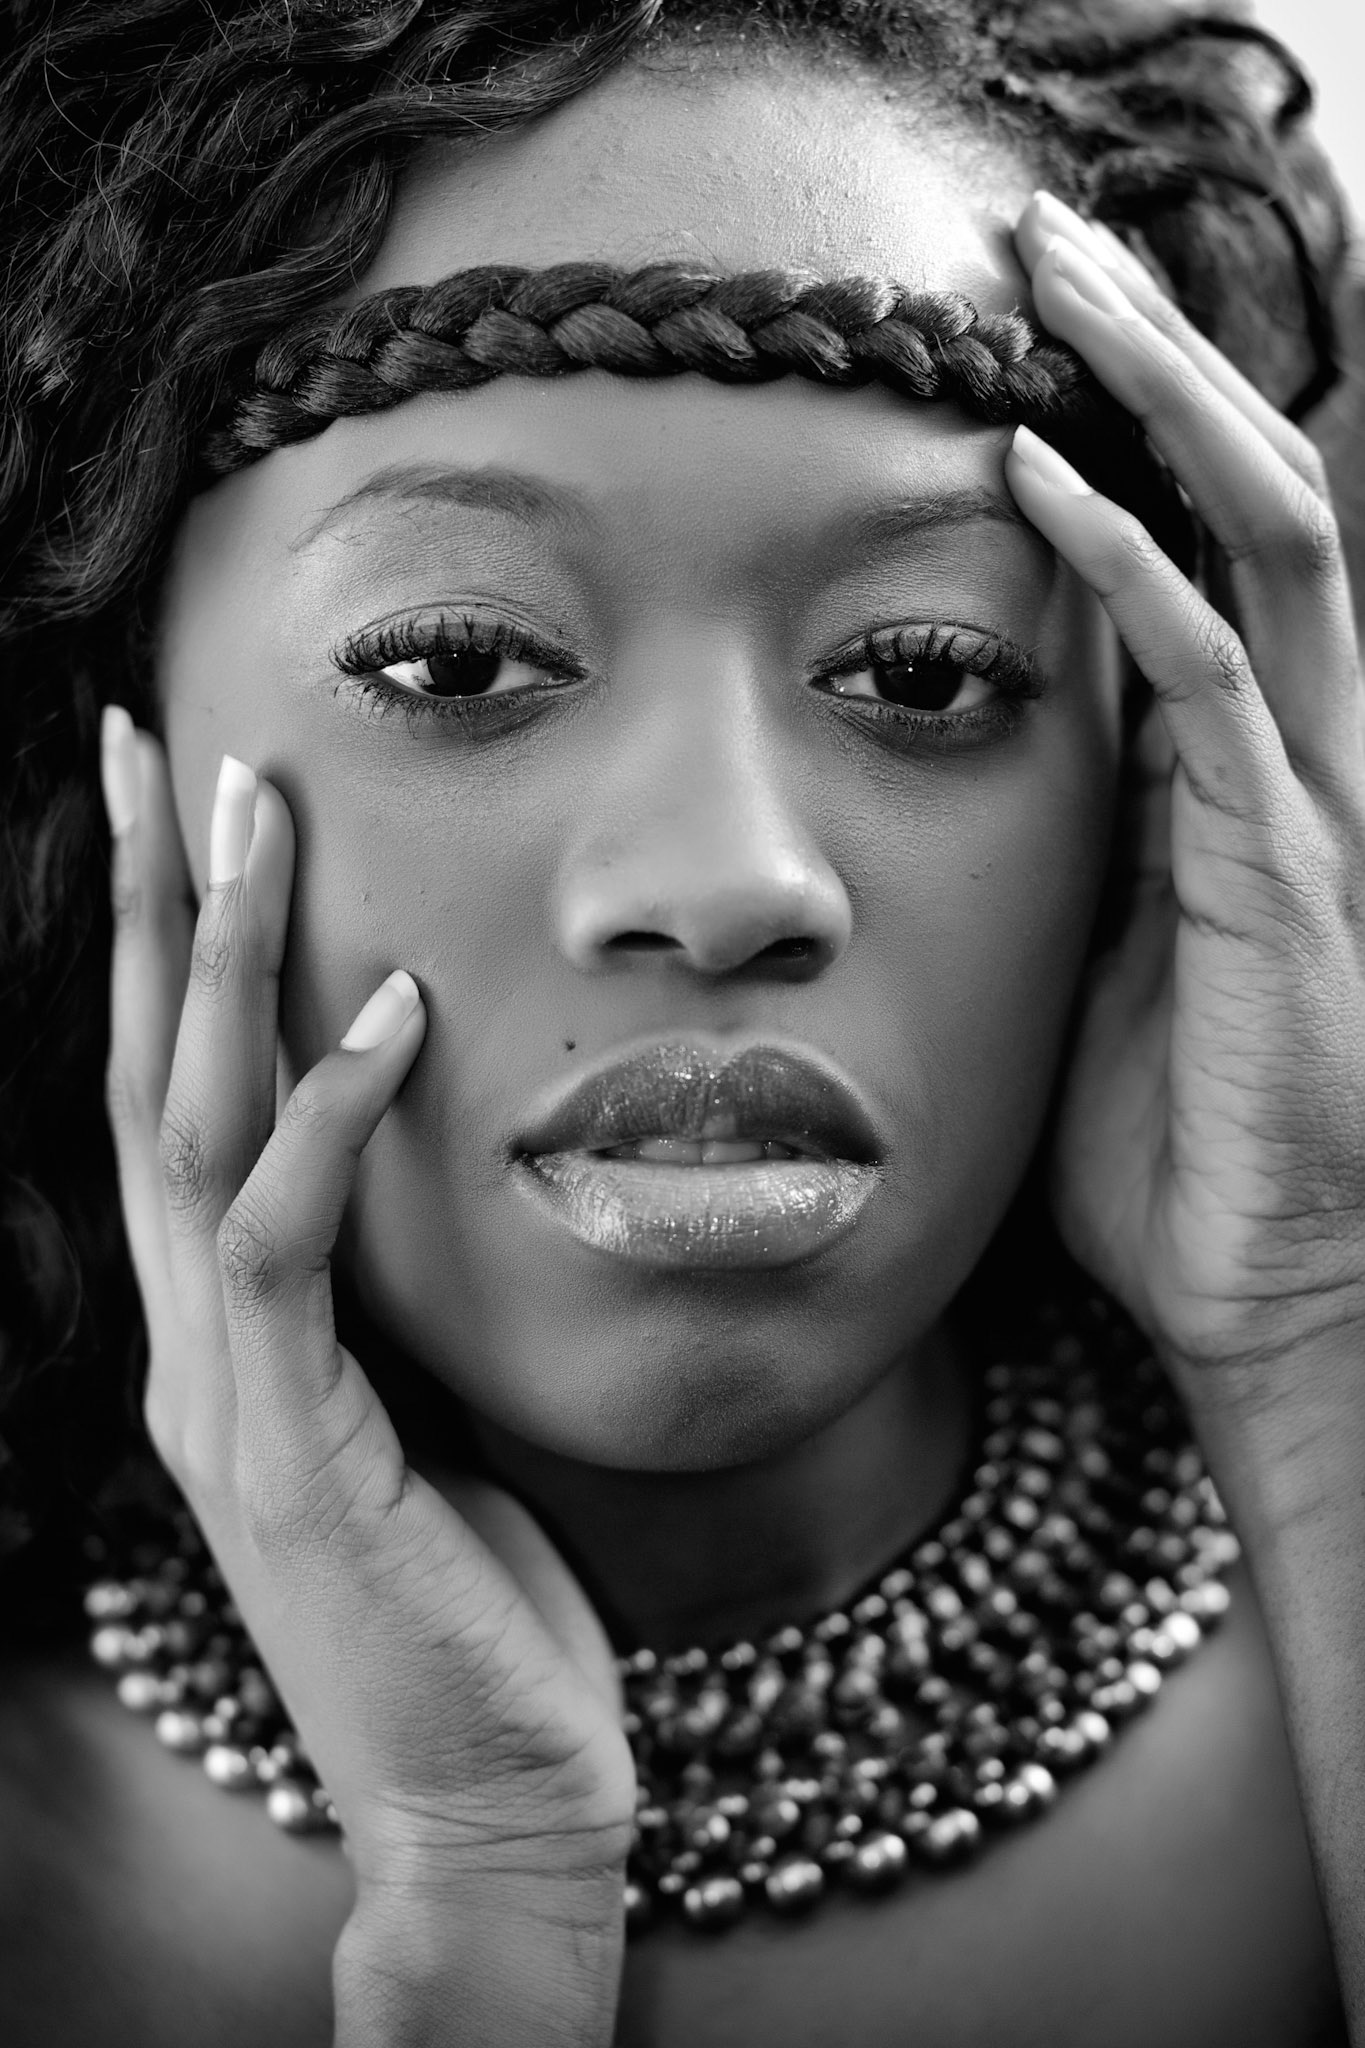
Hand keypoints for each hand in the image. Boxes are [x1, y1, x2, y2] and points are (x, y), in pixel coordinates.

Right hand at [97, 727, 633, 1980]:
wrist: (493, 1799)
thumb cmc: (477, 1603)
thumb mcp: (429, 1412)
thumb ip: (397, 1298)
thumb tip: (440, 1172)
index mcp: (228, 1334)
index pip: (170, 1103)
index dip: (167, 955)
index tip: (182, 814)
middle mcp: (195, 1348)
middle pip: (143, 1076)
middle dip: (150, 903)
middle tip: (149, 740)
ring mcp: (223, 1398)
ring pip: (186, 1127)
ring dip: (216, 956)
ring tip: (249, 801)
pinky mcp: (286, 1449)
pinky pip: (283, 1244)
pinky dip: (327, 1115)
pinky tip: (384, 1007)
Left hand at [1007, 192, 1364, 1410]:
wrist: (1257, 1288)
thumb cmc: (1171, 1147)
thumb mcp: (1101, 958)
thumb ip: (1083, 841)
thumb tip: (1006, 750)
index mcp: (1256, 772)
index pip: (1215, 545)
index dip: (1140, 423)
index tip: (1025, 336)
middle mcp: (1308, 755)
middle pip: (1260, 491)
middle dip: (1161, 355)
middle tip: (1045, 244)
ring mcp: (1315, 799)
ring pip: (1268, 536)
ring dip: (1163, 399)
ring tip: (1055, 285)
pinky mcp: (1286, 864)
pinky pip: (1215, 674)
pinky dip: (1131, 564)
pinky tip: (1042, 477)